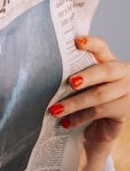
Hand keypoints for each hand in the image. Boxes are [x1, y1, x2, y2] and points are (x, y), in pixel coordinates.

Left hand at [52, 36, 129, 156]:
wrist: (101, 129)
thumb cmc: (88, 102)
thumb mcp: (82, 85)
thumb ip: (74, 74)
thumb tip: (48, 69)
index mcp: (110, 61)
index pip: (102, 47)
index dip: (91, 43)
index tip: (77, 42)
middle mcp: (123, 74)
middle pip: (105, 71)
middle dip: (86, 76)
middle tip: (71, 82)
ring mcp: (127, 93)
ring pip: (100, 95)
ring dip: (75, 103)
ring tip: (55, 110)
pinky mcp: (124, 111)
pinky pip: (100, 112)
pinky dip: (80, 117)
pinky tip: (66, 122)